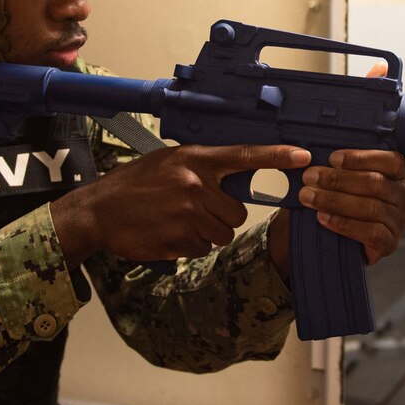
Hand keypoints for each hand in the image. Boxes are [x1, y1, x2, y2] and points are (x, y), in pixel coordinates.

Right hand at [52, 144, 312, 266]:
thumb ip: (201, 168)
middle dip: (222, 216)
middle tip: (195, 212)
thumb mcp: (167, 163)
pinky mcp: (181, 238)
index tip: (305, 156)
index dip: (278, 157)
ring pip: (223, 233)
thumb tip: (233, 179)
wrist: (98, 211)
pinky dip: (191, 246)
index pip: (245, 156)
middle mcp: (195, 183)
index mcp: (194, 160)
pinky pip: (204, 248)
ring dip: (207, 234)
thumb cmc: (132, 186)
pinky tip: (169, 234)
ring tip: (178, 222)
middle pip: (238, 211)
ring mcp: (189, 212)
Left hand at [270, 149, 404, 273]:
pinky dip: (344, 223)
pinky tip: (323, 217)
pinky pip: (371, 232)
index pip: (391, 161)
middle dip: (338, 179)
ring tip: (309, 197)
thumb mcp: (340, 177)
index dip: (361, 159)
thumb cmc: (341, 200)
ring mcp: (398, 221)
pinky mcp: (389, 243)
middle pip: (376, 183)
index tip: (332, 158)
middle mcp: (403, 196)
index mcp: (398, 174)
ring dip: (335, 200)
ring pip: (371, 207)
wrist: (337, 238)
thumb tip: (308, 153)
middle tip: (310, 177)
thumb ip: (335, 164)